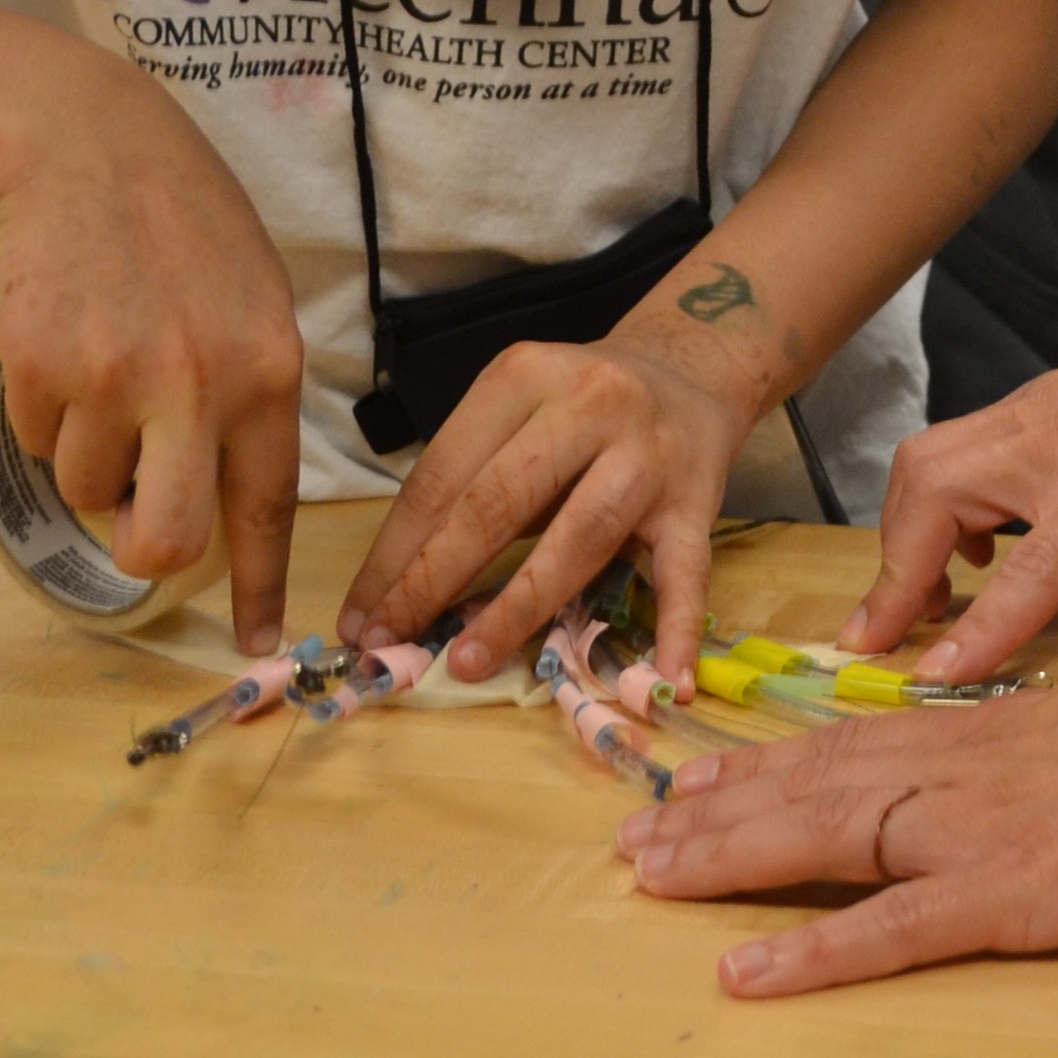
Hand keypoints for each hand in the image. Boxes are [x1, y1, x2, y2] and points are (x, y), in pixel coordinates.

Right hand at [0, 63, 303, 652]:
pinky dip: (45, 414)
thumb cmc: (178, 225)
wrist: (84, 146)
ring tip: (100, 370)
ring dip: (88, 456)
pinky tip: (63, 346)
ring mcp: (116, 379)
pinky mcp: (42, 368)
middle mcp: (199, 384)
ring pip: (90, 491)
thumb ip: (251, 392)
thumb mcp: (253, 299)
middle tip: (136, 516)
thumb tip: (238, 492)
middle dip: (146, 552)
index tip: (261, 645)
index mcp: (267, 371)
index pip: (268, 504)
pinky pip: (40, 443)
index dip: (260, 584)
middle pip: (168, 540)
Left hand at [339, 315, 753, 694]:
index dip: (394, 553)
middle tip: (390, 643)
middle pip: (500, 501)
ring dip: (519, 609)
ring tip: (469, 663)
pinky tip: (661, 684)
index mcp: (527, 375)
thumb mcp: (520, 409)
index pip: (444, 473)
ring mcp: (650, 456)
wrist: (691, 374)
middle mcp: (591, 405)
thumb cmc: (581, 409)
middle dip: (434, 580)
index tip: (359, 616)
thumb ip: (472, 482)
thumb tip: (399, 590)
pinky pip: (686, 575)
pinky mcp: (698, 503)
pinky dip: (677, 632)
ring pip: (580, 538)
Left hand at [633, 625, 1057, 992]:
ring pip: (828, 837)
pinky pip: (891, 930)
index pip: (856, 745)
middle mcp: (966, 770)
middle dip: (719, 812)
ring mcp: (982, 829)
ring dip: (731, 860)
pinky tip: (746, 970)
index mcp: (993, 736)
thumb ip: (1047, 759)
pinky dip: (810, 950)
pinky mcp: (1015, 891)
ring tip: (652, 877)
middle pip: (817, 786)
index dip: (768, 765)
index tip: (698, 779)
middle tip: (635, 834)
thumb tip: (1020, 781)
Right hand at [840, 202, 1057, 679]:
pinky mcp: (1032, 403)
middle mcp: (1054, 440)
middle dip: (893, 571)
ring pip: (925, 463)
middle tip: (881, 638)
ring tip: (920, 602)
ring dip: (904, 534)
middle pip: (931, 494)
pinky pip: (952, 449)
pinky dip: (933, 501)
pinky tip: (975, 547)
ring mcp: (1034, 413)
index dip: (977, 632)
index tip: (929, 677)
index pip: (1028, 572)